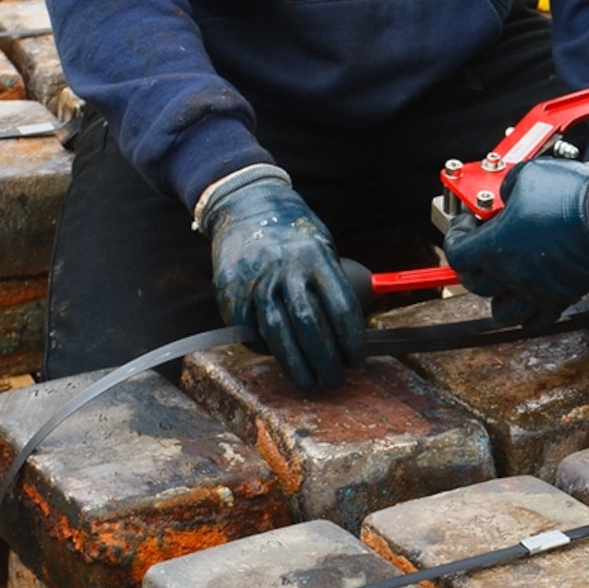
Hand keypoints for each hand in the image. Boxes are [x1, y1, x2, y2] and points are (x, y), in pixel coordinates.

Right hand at [200, 166, 365, 390]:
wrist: (244, 205)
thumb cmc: (292, 233)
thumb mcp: (322, 246)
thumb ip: (334, 283)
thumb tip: (352, 329)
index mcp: (317, 258)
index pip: (341, 307)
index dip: (352, 339)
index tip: (357, 359)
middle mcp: (286, 269)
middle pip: (310, 325)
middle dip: (326, 359)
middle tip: (335, 379)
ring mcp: (256, 280)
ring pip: (278, 333)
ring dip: (296, 364)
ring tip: (309, 382)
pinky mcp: (231, 290)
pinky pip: (248, 330)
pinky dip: (264, 349)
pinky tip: (277, 357)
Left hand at [441, 156, 588, 323]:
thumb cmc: (573, 197)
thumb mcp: (529, 174)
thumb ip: (508, 186)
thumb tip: (505, 193)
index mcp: (497, 245)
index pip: (457, 254)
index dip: (455, 237)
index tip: (467, 223)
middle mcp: (513, 274)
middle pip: (475, 285)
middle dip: (472, 265)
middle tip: (481, 247)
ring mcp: (537, 290)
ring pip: (502, 314)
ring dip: (496, 297)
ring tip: (501, 280)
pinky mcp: (561, 298)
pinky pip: (536, 321)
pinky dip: (526, 314)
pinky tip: (528, 296)